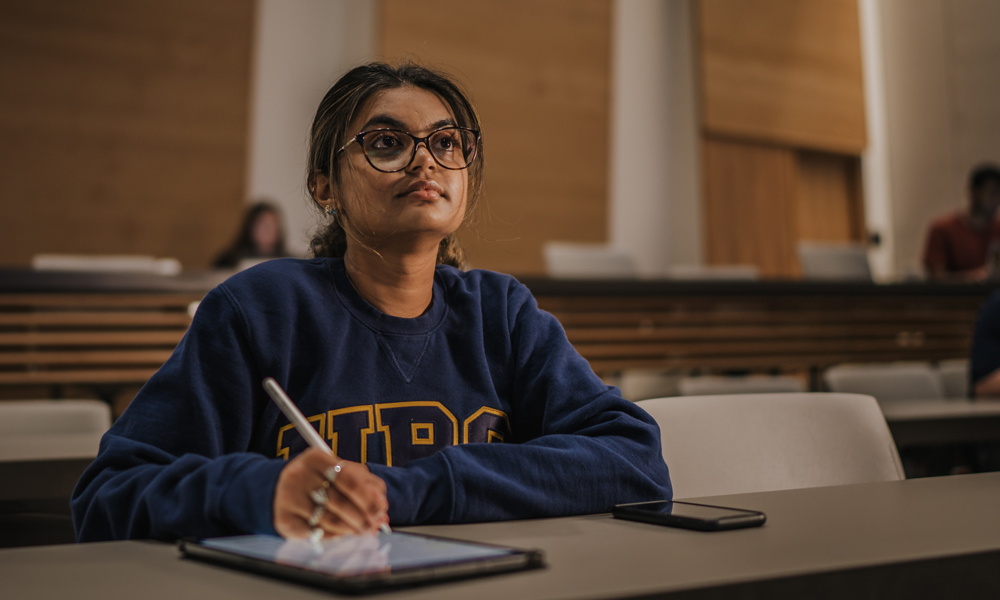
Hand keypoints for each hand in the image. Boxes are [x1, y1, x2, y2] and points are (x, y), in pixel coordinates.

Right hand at [273, 448, 388, 538]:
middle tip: (374, 525)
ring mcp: (289, 498)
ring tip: (362, 530)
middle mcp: (299, 476)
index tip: (381, 511)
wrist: (278, 491)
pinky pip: (317, 533)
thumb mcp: (339, 471)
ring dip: (352, 529)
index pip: (349, 479)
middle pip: (340, 501)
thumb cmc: (317, 480)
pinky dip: (334, 536)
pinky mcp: (285, 519)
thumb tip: (382, 505)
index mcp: (315, 458)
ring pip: (330, 519)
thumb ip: (365, 483)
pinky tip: (342, 533)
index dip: (369, 498)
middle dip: (363, 517)